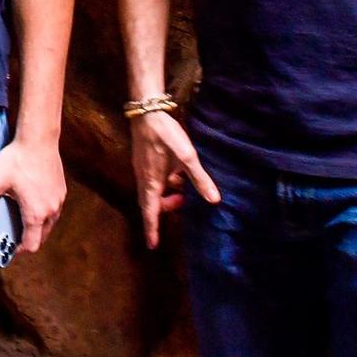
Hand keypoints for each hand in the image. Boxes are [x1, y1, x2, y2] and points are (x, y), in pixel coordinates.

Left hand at [0, 137, 66, 254]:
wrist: (39, 138)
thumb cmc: (17, 159)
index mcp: (35, 213)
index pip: (31, 245)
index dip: (19, 251)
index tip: (9, 248)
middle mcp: (51, 210)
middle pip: (41, 238)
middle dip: (27, 239)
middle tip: (11, 234)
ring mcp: (59, 201)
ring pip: (49, 225)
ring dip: (36, 227)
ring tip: (19, 219)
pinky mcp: (61, 191)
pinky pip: (53, 211)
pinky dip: (42, 214)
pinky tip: (28, 203)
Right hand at [131, 111, 219, 248]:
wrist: (147, 111)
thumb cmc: (166, 134)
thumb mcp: (187, 157)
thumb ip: (199, 178)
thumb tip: (214, 200)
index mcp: (152, 181)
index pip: (150, 211)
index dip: (152, 229)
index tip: (152, 246)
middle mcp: (143, 178)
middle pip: (151, 203)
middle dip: (164, 209)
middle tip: (181, 204)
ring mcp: (142, 169)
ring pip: (152, 191)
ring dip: (166, 195)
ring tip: (182, 189)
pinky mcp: (144, 160)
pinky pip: (153, 180)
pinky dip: (164, 184)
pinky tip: (176, 173)